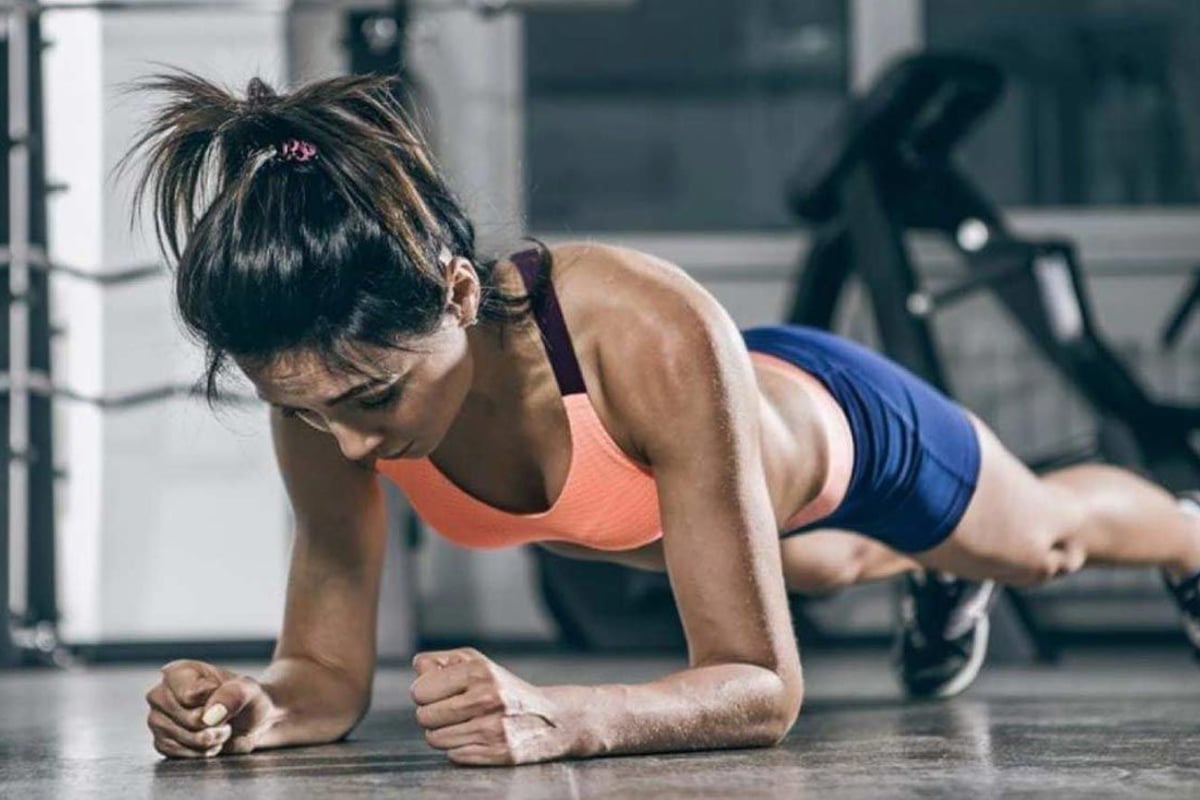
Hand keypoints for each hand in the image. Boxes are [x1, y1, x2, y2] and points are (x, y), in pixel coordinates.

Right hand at [145, 659, 276, 758]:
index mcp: (179, 672)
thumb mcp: (249, 690)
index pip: (189, 694)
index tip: (222, 695)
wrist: (248, 723)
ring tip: (219, 729)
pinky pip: (179, 755)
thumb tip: (210, 714)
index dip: (213, 701)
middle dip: (215, 725)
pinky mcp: (161, 742)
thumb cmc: (246, 700)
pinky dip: (200, 753)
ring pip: (184, 740)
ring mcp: (158, 719)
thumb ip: (233, 696)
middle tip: (226, 718)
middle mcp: (162, 694)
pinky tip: (210, 742)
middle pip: (189, 720)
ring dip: (210, 740)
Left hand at [410, 647, 575, 765]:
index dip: (426, 694)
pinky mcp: (499, 753)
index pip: (421, 691)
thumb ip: (443, 662)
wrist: (554, 718)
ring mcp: (494, 728)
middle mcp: (488, 698)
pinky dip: (459, 748)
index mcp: (480, 671)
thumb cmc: (505, 688)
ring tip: (465, 724)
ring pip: (436, 739)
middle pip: (424, 717)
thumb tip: (418, 667)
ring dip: (444, 733)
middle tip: (452, 711)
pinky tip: (478, 738)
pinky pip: (453, 755)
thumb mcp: (478, 663)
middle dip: (432, 715)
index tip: (439, 694)